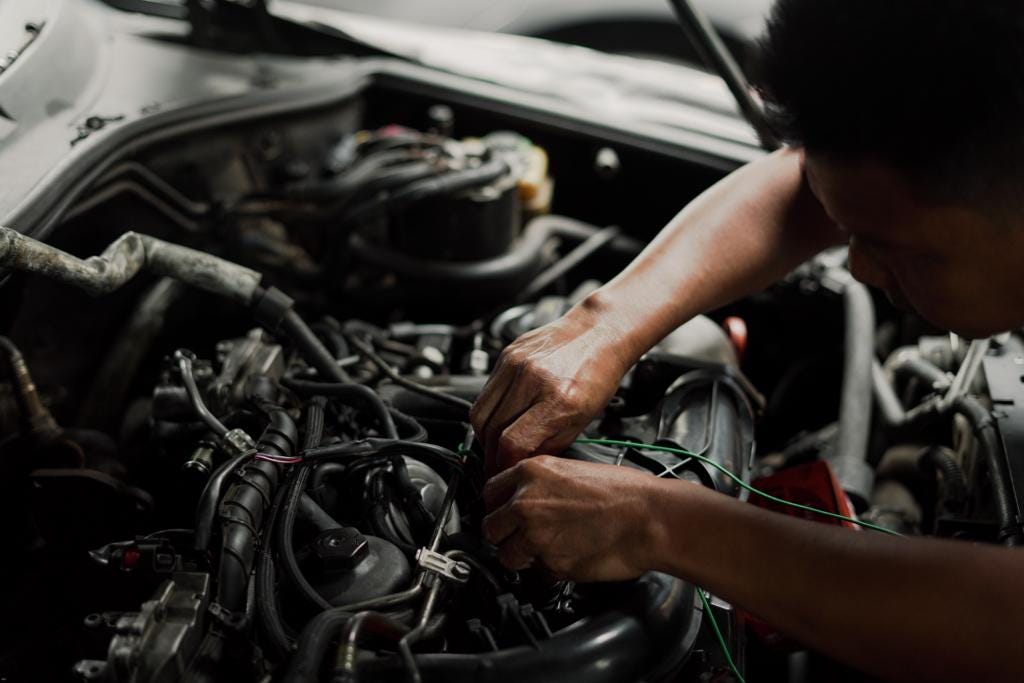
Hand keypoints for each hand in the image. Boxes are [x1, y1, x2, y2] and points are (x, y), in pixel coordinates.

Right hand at [470, 299, 633, 473]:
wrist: (598, 332)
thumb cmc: (598, 373)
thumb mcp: (584, 419)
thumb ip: (551, 445)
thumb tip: (522, 464)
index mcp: (559, 399)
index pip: (513, 443)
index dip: (504, 465)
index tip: (505, 474)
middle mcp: (533, 379)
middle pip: (491, 431)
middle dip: (491, 456)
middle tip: (497, 466)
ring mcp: (516, 364)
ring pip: (480, 413)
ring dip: (484, 437)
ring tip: (495, 446)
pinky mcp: (506, 355)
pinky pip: (485, 393)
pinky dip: (488, 413)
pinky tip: (500, 419)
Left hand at [481, 456, 664, 580]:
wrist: (650, 518)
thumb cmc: (625, 493)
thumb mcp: (572, 469)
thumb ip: (540, 484)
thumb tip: (524, 497)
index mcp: (531, 473)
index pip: (489, 492)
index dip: (498, 505)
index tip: (505, 512)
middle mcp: (526, 502)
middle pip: (491, 526)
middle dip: (505, 534)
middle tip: (522, 535)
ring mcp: (535, 535)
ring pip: (506, 555)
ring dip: (521, 556)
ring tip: (544, 549)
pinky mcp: (550, 563)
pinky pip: (536, 572)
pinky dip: (547, 570)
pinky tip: (567, 555)